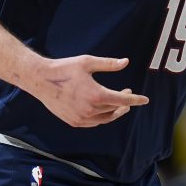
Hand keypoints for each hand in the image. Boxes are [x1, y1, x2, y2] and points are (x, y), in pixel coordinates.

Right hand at [26, 55, 149, 127]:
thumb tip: (126, 62)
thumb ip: (109, 64)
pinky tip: (103, 109)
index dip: (135, 99)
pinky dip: (102, 117)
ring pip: (105, 119)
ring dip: (114, 112)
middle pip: (114, 110)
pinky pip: (93, 123)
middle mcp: (90, 110)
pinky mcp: (73, 122)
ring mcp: (81, 118)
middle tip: (127, 93)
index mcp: (96, 95)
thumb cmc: (65, 68)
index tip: (145, 99)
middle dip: (124, 103)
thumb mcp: (88, 62)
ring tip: (119, 104)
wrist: (41, 80)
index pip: (122, 100)